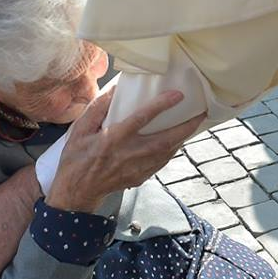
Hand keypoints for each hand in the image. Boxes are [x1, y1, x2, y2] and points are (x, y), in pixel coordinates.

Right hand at [47, 88, 204, 212]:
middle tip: (201, 113)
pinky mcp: (139, 178)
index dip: (161, 105)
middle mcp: (128, 154)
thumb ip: (98, 108)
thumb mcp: (80, 130)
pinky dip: (172, 150)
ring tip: (194, 124)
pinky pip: (161, 162)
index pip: (141, 118)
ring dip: (182, 138)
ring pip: (167, 152)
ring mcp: (136, 169)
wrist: (76, 192)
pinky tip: (177, 141)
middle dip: (186, 127)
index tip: (178, 94)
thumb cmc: (76, 157)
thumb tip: (116, 87)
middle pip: (165, 139)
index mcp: (113, 139)